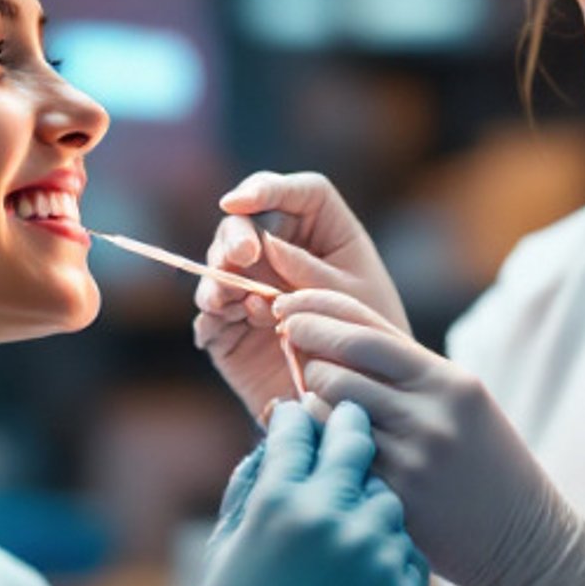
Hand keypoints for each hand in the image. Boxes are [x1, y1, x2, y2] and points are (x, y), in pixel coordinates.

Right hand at [177, 400, 429, 585]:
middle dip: (350, 427)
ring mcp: (374, 556)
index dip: (297, 416)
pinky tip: (364, 572)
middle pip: (357, 444)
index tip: (299, 412)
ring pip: (389, 500)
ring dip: (371, 502)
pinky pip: (406, 551)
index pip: (298, 429)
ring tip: (350, 524)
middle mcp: (332, 519)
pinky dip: (388, 554)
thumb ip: (250, 484)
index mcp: (280, 502)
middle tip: (350, 423)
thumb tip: (273, 437)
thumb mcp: (226, 547)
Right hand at [194, 171, 409, 426]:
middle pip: (244, 225)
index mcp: (322, 230)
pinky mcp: (233, 328)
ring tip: (225, 297)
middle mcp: (281, 252)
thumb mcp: (351, 300)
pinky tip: (218, 320)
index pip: (293, 193)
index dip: (263, 189)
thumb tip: (265, 244)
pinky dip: (211, 316)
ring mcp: (252, 288)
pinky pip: (211, 317)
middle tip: (239, 257)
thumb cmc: (373, 338)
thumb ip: (310, 272)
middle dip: (234, 237)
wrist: (367, 396)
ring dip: (217, 278)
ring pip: (219, 268)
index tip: (237, 201)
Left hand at [273, 289, 584, 585]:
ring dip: (309, 403)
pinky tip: (321, 448)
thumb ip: (404, 374)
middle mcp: (432, 413)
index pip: (366, 328)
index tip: (286, 306)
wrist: (524, 541)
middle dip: (306, 356)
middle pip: (339, 366)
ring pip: (328, 412)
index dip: (317, 311)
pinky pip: (334, 459)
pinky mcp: (395, 498)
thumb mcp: (459, 405)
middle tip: (292, 355)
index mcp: (448, 380)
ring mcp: (413, 458)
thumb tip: (330, 341)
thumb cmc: (483, 466)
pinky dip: (320, 447)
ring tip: (313, 405)